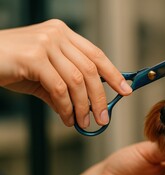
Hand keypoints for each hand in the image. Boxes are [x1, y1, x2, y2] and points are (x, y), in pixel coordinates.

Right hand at [0, 19, 131, 127]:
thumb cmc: (10, 65)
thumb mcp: (43, 76)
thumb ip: (65, 90)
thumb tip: (83, 112)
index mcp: (63, 34)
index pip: (96, 54)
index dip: (113, 74)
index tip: (125, 90)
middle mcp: (57, 35)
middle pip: (91, 69)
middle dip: (100, 97)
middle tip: (104, 118)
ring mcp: (46, 43)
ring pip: (78, 80)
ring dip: (84, 106)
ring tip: (84, 122)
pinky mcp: (33, 56)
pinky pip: (59, 88)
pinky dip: (66, 107)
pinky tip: (67, 118)